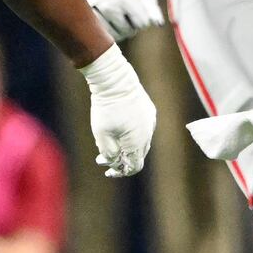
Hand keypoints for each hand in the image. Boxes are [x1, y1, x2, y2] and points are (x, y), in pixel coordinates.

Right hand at [61, 0, 163, 40]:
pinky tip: (103, 18)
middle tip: (123, 8)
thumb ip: (150, 5)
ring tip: (113, 13)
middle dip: (129, 24)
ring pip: (113, 37)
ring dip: (117, 30)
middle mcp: (106, 6)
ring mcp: (91, 13)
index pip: (142, 23)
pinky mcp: (82, 18)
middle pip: (128, 32)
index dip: (142, 16)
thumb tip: (157, 24)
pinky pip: (99, 36)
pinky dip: (104, 32)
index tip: (135, 5)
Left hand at [80, 44, 156, 176]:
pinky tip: (119, 129)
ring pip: (141, 141)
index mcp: (137, 142)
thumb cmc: (106, 107)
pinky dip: (132, 133)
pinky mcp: (149, 110)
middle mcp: (148, 133)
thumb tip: (114, 162)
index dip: (120, 171)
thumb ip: (108, 152)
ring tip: (110, 143)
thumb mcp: (101, 134)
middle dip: (121, 159)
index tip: (108, 171)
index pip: (133, 166)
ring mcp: (150, 120)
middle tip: (105, 157)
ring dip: (127, 146)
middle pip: (138, 155)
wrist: (115, 80)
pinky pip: (143, 128)